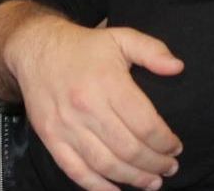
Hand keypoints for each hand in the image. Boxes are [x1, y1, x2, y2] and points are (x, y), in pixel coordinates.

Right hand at [6, 19, 184, 190]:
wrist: (35, 49)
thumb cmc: (83, 47)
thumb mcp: (120, 37)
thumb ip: (152, 50)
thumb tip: (177, 67)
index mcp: (107, 82)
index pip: (145, 124)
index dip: (165, 142)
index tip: (175, 148)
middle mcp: (86, 107)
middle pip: (129, 149)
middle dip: (155, 164)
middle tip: (169, 167)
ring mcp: (66, 126)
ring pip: (106, 164)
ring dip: (133, 179)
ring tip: (152, 182)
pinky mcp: (52, 138)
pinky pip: (76, 171)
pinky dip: (98, 187)